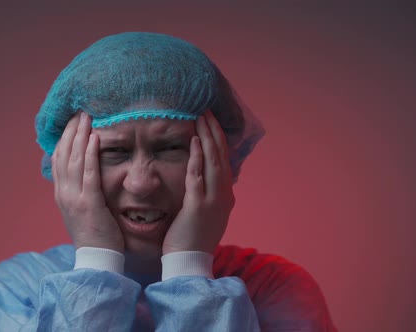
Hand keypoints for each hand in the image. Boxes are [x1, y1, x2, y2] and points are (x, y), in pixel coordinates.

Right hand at [52, 112, 123, 252]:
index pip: (58, 160)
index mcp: (61, 194)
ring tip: (86, 118)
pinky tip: (95, 138)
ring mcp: (75, 198)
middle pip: (64, 155)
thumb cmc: (93, 234)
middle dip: (71, 131)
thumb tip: (80, 175)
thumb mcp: (79, 210)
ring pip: (74, 160)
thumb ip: (78, 191)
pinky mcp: (90, 203)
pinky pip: (89, 174)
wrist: (96, 259)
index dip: (64, 139)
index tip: (71, 123)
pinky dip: (90, 154)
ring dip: (80, 136)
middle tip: (79, 112)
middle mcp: (64, 193)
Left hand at [162, 111, 234, 254]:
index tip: (212, 122)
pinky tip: (195, 141)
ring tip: (201, 118)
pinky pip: (198, 176)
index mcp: (225, 196)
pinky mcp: (199, 206)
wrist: (190, 262)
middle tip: (207, 111)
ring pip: (214, 162)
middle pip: (221, 156)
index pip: (224, 161)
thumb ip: (207, 194)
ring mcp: (214, 200)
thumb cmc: (193, 238)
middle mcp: (224, 195)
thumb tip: (204, 177)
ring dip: (208, 137)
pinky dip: (198, 157)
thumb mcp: (207, 213)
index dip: (219, 140)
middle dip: (214, 131)